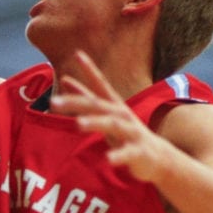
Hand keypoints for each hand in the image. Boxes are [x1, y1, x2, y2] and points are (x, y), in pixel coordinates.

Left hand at [50, 51, 174, 183]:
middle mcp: (123, 115)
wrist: (159, 158)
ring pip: (113, 124)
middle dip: (76, 102)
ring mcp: (132, 132)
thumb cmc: (126, 134)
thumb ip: (86, 98)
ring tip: (78, 123)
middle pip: (98, 105)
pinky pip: (128, 153)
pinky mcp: (139, 151)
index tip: (77, 54)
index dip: (90, 69)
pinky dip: (118, 155)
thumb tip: (65, 80)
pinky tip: (108, 158)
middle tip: (53, 102)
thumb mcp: (105, 114)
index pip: (101, 84)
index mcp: (114, 106)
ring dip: (96, 122)